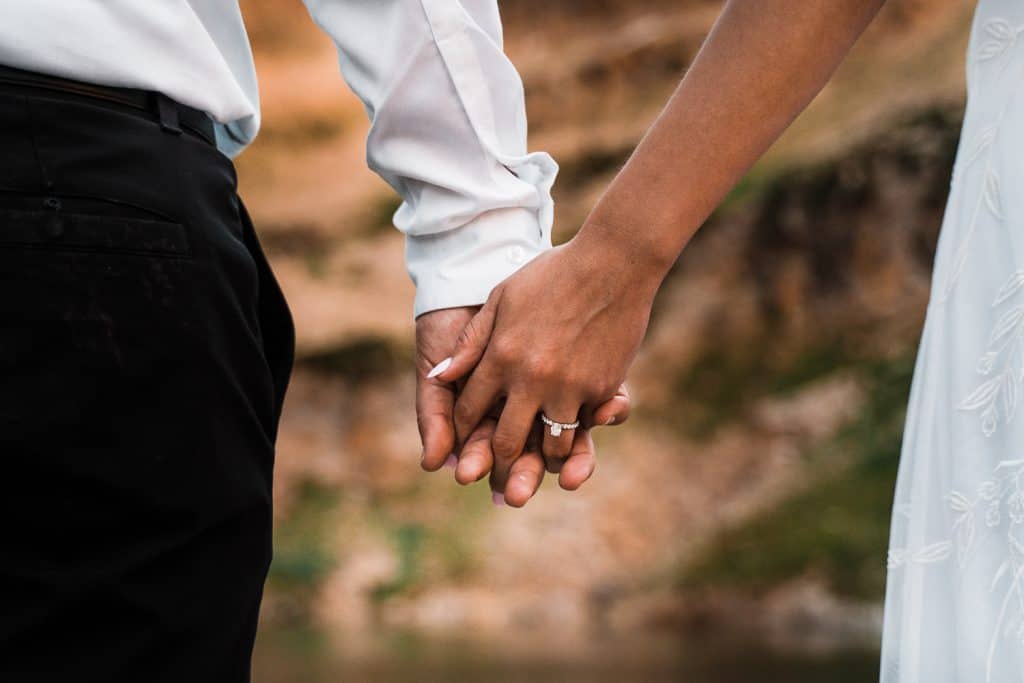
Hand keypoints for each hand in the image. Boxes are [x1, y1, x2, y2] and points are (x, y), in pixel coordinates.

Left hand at [430, 237, 655, 492]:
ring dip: (544, 458)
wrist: (612, 262)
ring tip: (540, 461)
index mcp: (500, 357)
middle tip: (498, 473)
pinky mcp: (601, 388)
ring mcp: (568, 387)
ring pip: (550, 445)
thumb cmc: (552, 275)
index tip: (466, 437)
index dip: (464, 429)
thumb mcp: (502, 299)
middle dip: (500, 462)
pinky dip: (578, 432)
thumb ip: (471, 343)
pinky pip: (585, 424)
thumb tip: (441, 378)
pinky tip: (574, 434)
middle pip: (507, 441)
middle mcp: (530, 379)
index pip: (470, 410)